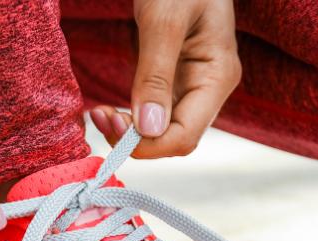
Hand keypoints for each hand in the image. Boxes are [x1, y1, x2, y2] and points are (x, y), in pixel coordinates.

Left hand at [89, 0, 240, 157]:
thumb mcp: (164, 19)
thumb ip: (156, 74)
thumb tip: (148, 128)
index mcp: (218, 76)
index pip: (185, 136)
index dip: (148, 144)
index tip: (112, 128)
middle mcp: (209, 87)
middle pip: (174, 139)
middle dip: (135, 139)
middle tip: (100, 116)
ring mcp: (192, 85)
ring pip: (162, 130)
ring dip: (129, 131)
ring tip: (99, 113)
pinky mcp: (174, 79)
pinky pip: (154, 112)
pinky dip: (130, 117)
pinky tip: (110, 108)